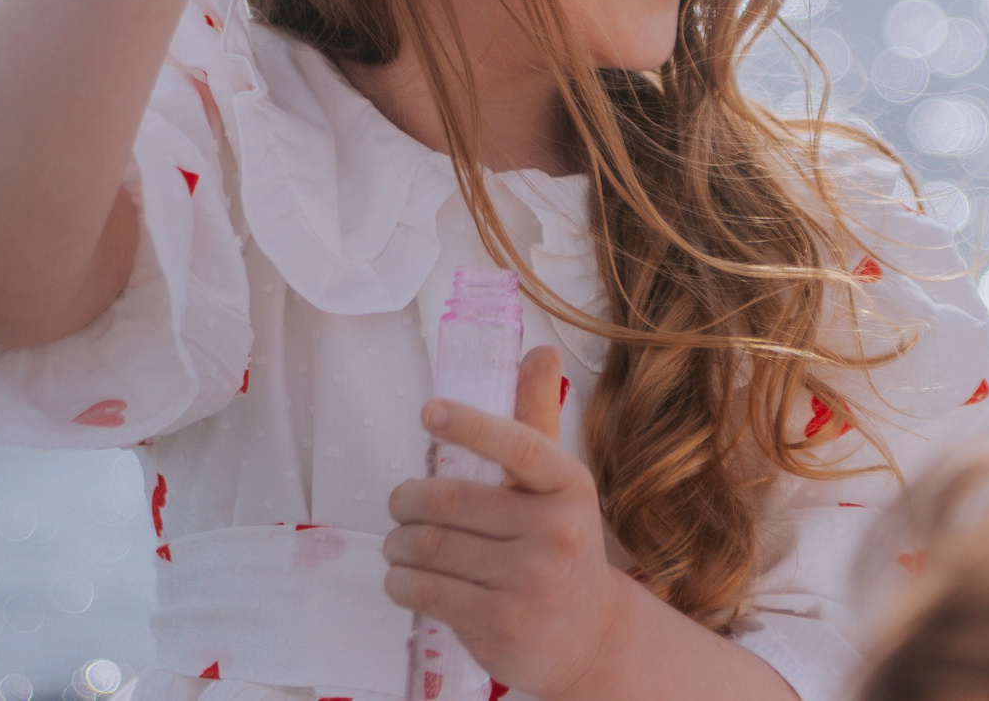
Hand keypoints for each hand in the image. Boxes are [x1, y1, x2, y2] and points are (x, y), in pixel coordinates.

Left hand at [384, 347, 625, 699]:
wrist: (591, 639)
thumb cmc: (562, 547)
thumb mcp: (558, 485)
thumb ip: (537, 419)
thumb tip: (540, 349)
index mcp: (568, 484)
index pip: (519, 445)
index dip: (471, 425)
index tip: (430, 411)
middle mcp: (557, 530)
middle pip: (450, 501)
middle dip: (407, 502)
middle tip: (399, 506)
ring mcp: (531, 580)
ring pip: (430, 547)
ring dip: (398, 545)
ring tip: (398, 545)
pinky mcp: (502, 622)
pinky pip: (426, 590)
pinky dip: (400, 582)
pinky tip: (402, 579)